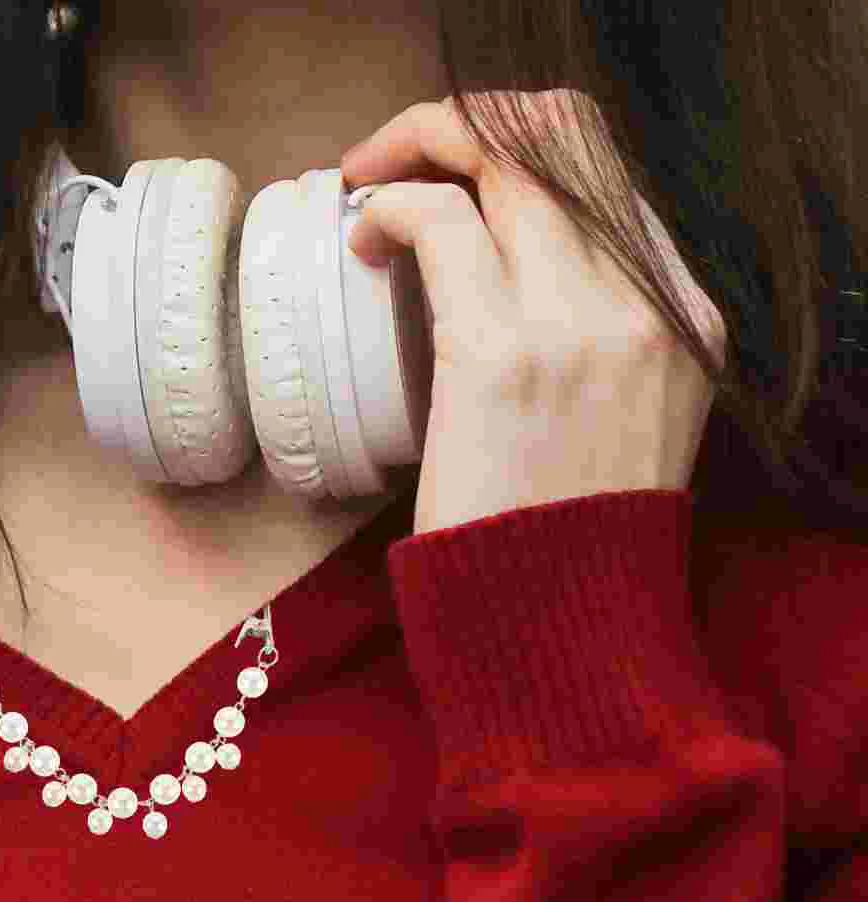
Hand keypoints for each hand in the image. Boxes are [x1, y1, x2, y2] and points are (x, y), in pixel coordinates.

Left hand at [340, 92, 726, 536]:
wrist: (560, 632)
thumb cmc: (566, 546)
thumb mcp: (625, 430)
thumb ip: (600, 350)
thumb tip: (516, 293)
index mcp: (686, 318)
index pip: (613, 178)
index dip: (523, 152)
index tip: (460, 175)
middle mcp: (646, 302)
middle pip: (563, 135)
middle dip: (466, 121)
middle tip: (392, 156)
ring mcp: (579, 321)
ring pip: (500, 156)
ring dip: (417, 145)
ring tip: (365, 188)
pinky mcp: (498, 352)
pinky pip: (438, 222)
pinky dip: (389, 208)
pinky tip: (363, 241)